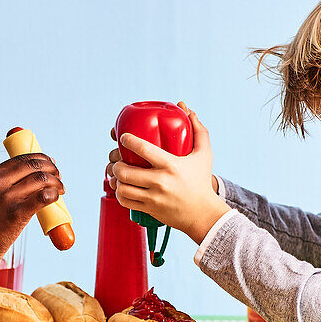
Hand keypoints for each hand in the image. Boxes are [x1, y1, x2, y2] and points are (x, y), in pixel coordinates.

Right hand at [0, 153, 64, 300]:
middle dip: (52, 169)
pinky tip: (56, 197)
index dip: (41, 159)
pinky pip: (43, 197)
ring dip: (56, 182)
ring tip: (61, 189)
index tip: (50, 164)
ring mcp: (7, 198)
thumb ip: (0, 189)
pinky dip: (54, 194)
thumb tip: (26, 186)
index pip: (21, 158)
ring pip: (41, 180)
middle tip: (59, 177)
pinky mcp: (16, 215)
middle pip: (34, 166)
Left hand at [109, 102, 229, 243]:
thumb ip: (198, 130)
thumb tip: (186, 108)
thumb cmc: (201, 181)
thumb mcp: (204, 154)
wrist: (203, 214)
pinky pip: (125, 201)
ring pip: (122, 187)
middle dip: (116, 164)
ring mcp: (153, 197)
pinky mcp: (149, 209)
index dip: (128, 141)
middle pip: (125, 171)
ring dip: (116, 180)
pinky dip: (120, 194)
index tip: (123, 138)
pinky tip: (122, 188)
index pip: (143, 148)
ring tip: (118, 175)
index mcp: (170, 165)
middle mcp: (160, 181)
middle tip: (118, 161)